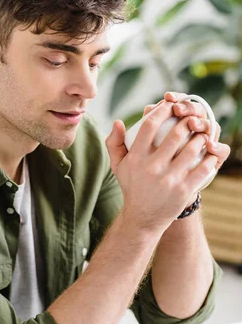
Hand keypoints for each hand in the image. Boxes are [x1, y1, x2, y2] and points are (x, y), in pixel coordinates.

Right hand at [105, 98, 229, 232]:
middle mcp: (151, 168)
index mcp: (136, 158)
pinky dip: (210, 157)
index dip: (162, 110)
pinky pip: (203, 168)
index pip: (149, 125)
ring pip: (192, 149)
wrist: (143, 218)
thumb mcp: (118, 166)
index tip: (171, 104)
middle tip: (192, 117)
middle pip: (175, 134)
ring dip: (200, 137)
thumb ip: (114, 143)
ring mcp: (169, 179)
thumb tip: (119, 121)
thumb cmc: (132, 187)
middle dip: (187, 121)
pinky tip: (210, 152)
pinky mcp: (183, 190)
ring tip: (202, 133)